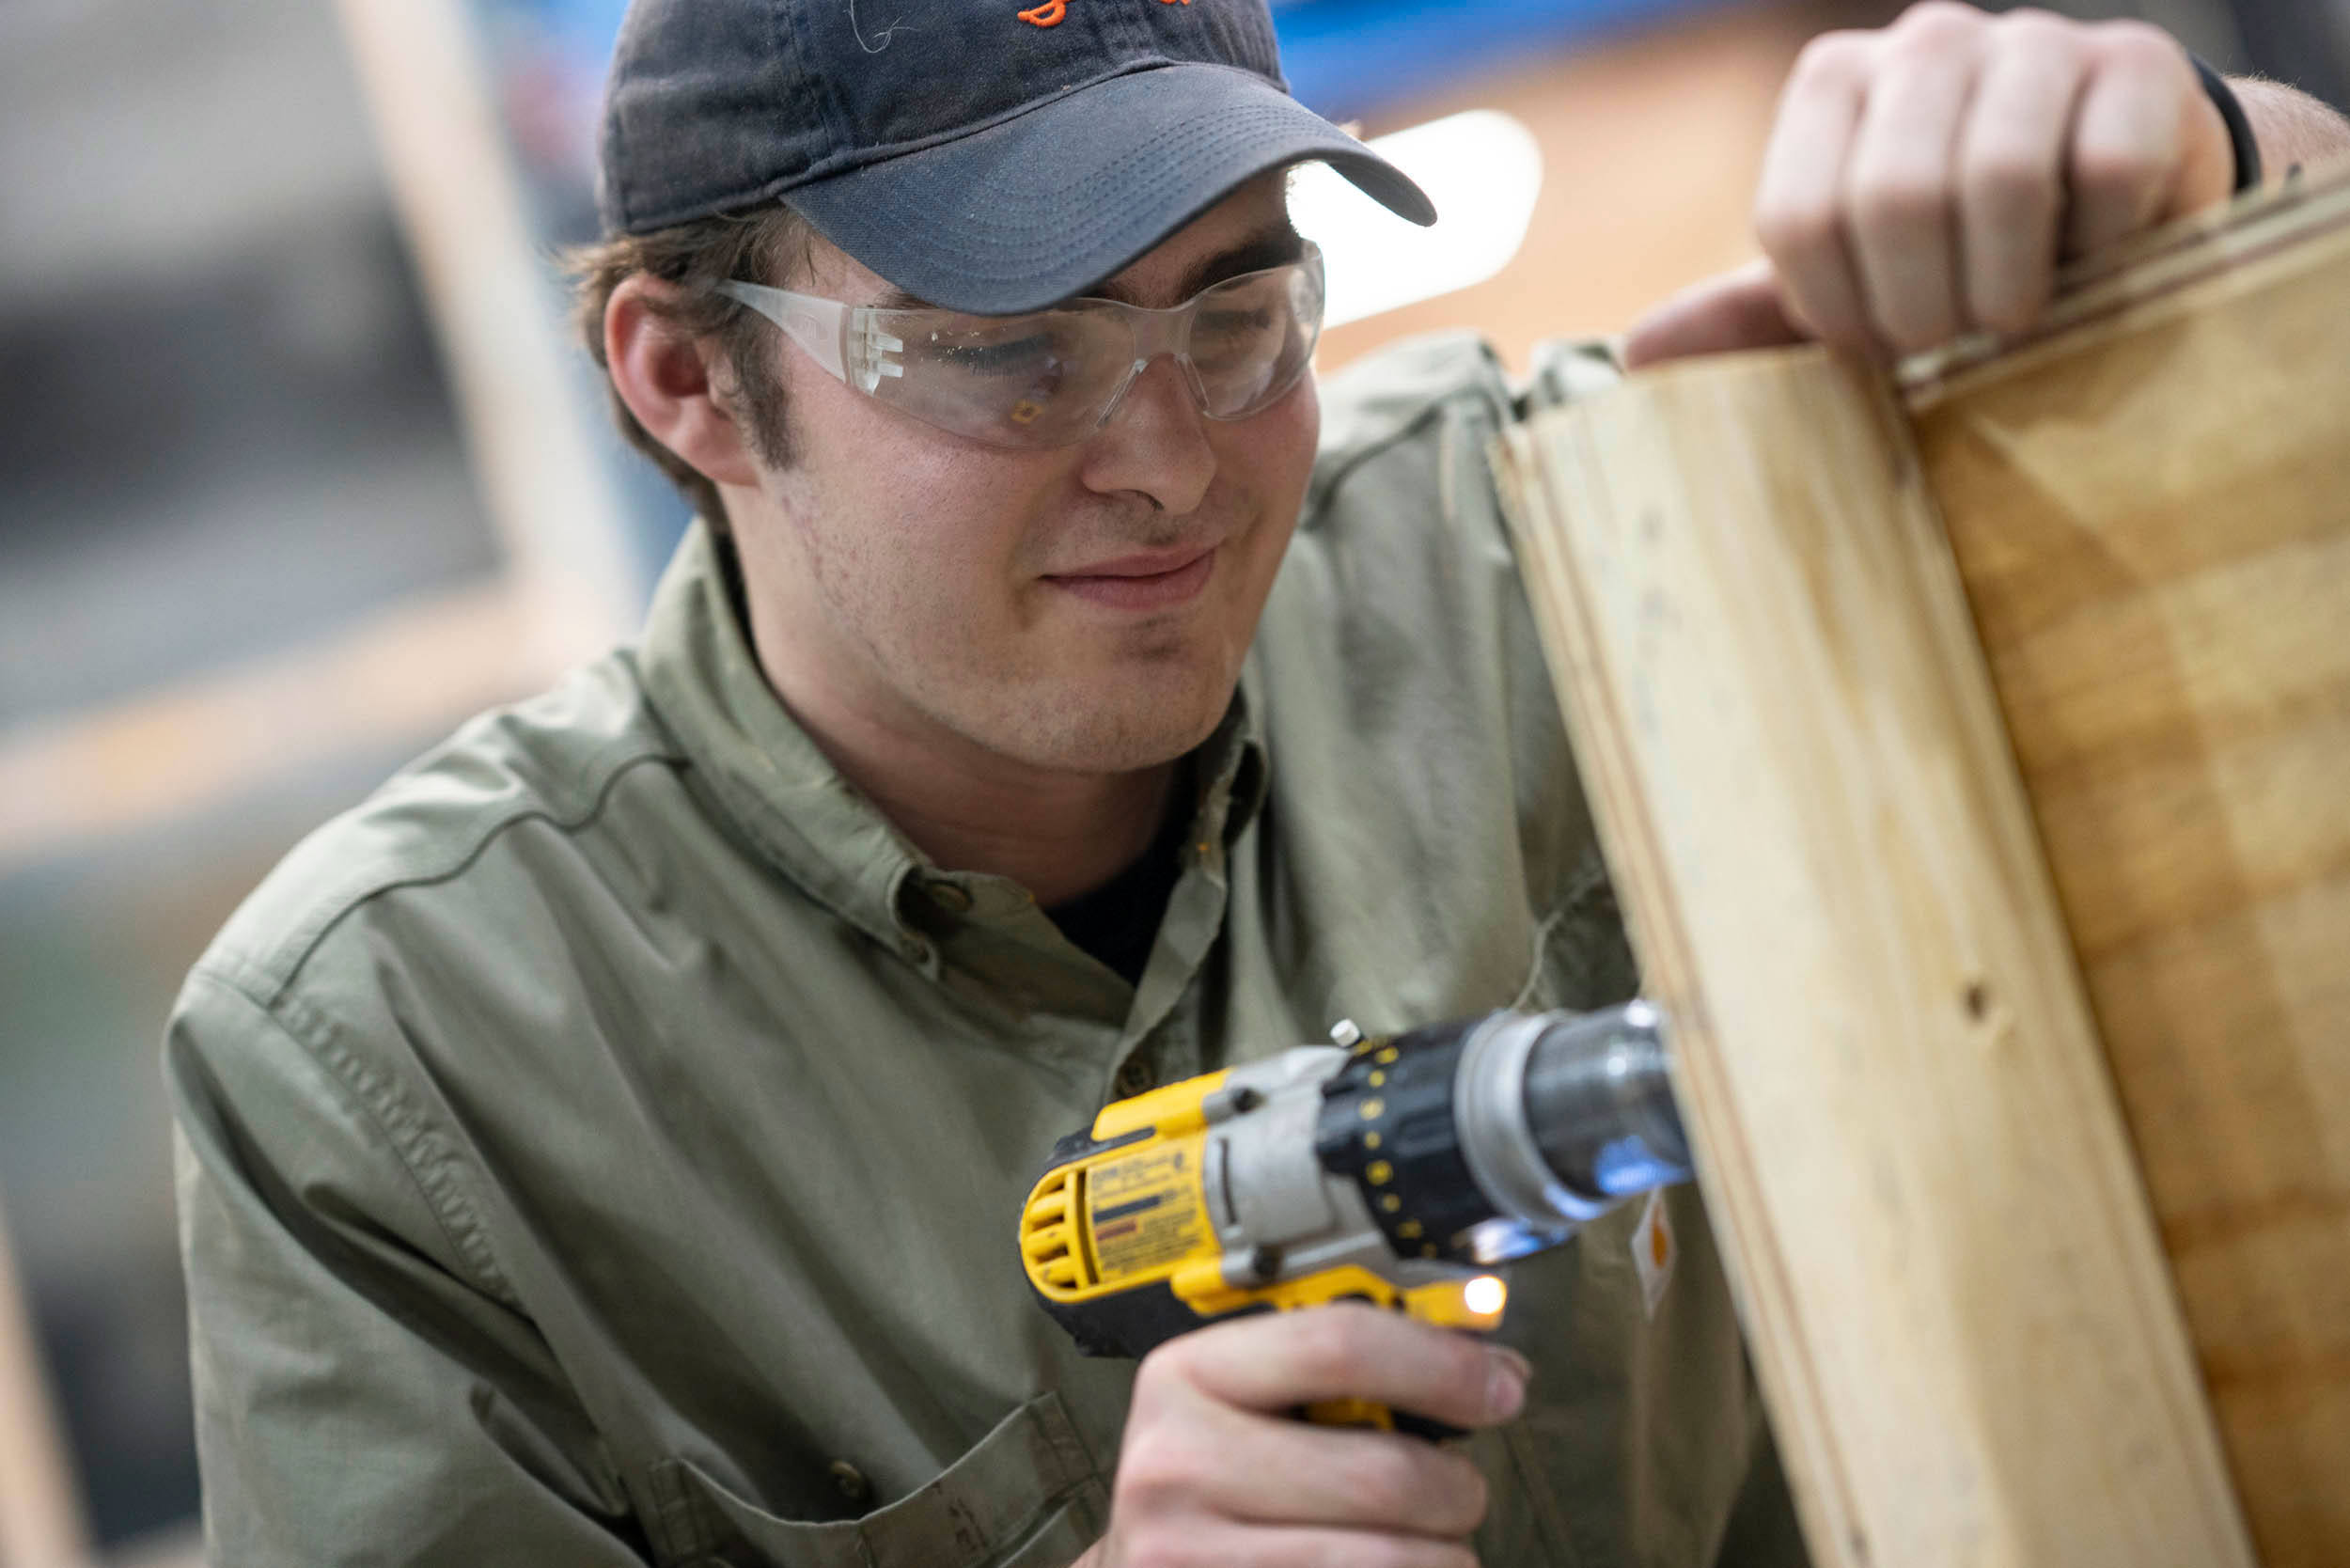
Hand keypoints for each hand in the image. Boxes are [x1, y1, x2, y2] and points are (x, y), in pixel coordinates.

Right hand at [1074, 1303, 1529, 1567]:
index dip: (1441, 1363)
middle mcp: (1175, 1465)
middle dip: (1455, 1486)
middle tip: (1458, 1492)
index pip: (1338, 1345)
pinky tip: (1383, 1566)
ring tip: (1416, 1543)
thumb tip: (1489, 1363)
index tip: (1499, 1384)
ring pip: (1396, 1558)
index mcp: (1185, 1375)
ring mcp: (1191, 1555)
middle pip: (1385, 1472)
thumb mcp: (1248, 1403)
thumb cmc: (1214, 1482)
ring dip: (1441, 1556)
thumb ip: (1345, 1369)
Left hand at [1625, 1, 2236, 366]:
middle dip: (1921, 305)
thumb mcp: (1847, 289)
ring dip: (2005, 287)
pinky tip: (2093, 257)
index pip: (1798, 215)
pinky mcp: (2136, 62)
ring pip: (1996, 180)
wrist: (2113, 213)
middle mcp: (1922, 42)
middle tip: (1948, 342)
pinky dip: (2096, 249)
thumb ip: (1747, 318)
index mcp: (1831, 87)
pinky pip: (2102, 173)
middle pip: (1891, 197)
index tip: (1873, 346)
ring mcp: (2032, 40)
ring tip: (2012, 317)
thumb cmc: (1954, 257)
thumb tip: (1636, 353)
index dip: (1837, 309)